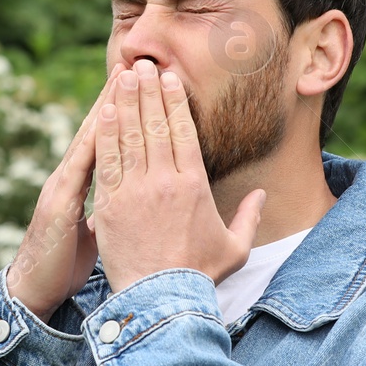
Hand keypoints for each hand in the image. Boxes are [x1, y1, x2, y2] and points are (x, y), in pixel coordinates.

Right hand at [6, 61, 130, 320]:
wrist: (32, 290)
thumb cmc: (62, 263)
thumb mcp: (92, 233)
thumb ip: (108, 211)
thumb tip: (132, 201)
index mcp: (79, 184)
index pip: (107, 140)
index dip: (124, 111)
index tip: (143, 84)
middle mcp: (69, 178)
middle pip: (98, 130)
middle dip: (118, 96)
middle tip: (137, 62)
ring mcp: (62, 188)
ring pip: (87, 139)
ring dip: (105, 107)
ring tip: (123, 77)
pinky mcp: (58, 204)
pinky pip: (78, 168)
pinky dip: (92, 143)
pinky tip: (106, 121)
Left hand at [92, 58, 265, 292]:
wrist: (162, 300)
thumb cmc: (200, 275)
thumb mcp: (235, 247)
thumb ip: (249, 217)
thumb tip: (262, 195)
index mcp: (194, 185)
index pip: (183, 132)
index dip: (174, 101)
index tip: (169, 79)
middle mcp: (164, 181)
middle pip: (154, 125)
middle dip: (147, 92)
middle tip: (143, 66)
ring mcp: (135, 191)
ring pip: (129, 137)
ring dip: (125, 104)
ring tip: (122, 78)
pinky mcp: (110, 205)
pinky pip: (107, 161)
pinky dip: (104, 135)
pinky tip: (102, 113)